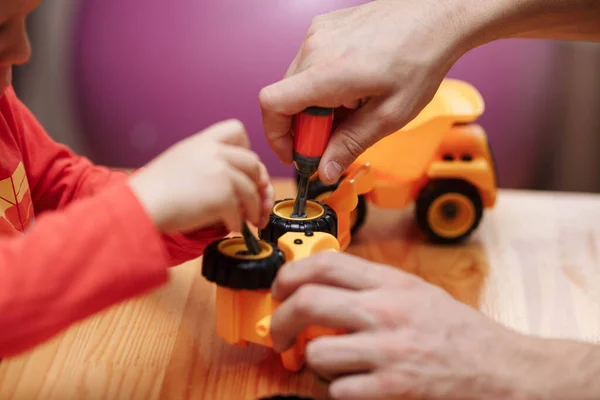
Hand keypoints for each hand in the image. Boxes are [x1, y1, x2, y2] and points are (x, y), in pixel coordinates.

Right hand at [128, 119, 273, 233]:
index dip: (246, 149)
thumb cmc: (154, 191)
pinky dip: (237, 224)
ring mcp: (220, 173)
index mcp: (202, 142)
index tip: (246, 168)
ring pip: (252, 190)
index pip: (237, 129)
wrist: (138, 206)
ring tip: (248, 220)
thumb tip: (236, 181)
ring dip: (253, 209)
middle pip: (253, 163)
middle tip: (258, 202)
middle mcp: (214, 152)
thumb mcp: (180, 160)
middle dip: (260, 184)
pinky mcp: (222, 196)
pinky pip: (239, 213)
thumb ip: (207, 162)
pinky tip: (229, 227)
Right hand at [259, 0, 485, 183]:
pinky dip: (322, 86)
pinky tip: (352, 88)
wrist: (436, 17)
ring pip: (297, 84)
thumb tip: (325, 171)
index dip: (276, 136)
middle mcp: (315, 48)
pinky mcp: (324, 28)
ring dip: (315, 107)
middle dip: (305, 128)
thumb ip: (350, 145)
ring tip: (351, 108)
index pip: (273, 105)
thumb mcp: (389, 116)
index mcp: (328, 73)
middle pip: (286, 100)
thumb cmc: (420, 59)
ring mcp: (317, 34)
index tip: (295, 153)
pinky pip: (309, 65)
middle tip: (333, 140)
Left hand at [270, 252, 545, 399]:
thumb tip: (325, 288)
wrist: (505, 370)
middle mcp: (385, 311)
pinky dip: (339, 392)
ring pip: (316, 353)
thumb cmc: (461, 334)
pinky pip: (338, 391)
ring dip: (315, 364)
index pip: (325, 263)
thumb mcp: (418, 294)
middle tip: (280, 334)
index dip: (290, 274)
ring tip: (333, 365)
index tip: (279, 290)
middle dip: (281, 321)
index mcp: (392, 284)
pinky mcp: (392, 388)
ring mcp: (387, 351)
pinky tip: (356, 387)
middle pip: (307, 302)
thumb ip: (374, 288)